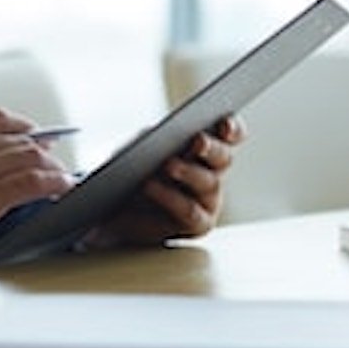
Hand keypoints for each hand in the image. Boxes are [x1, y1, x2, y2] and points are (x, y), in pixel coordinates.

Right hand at [0, 108, 74, 279]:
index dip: (23, 127)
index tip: (37, 135)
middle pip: (19, 139)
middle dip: (44, 151)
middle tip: (56, 163)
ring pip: (31, 157)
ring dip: (53, 167)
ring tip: (62, 178)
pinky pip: (33, 182)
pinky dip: (55, 182)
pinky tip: (62, 187)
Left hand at [87, 115, 243, 248]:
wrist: (116, 206)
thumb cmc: (133, 168)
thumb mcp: (141, 143)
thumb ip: (158, 136)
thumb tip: (168, 133)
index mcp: (208, 146)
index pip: (232, 134)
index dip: (232, 128)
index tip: (224, 123)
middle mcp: (214, 171)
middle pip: (224, 157)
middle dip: (212, 148)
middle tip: (198, 141)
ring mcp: (210, 199)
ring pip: (209, 183)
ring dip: (189, 172)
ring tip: (168, 164)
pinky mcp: (199, 223)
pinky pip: (190, 211)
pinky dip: (170, 197)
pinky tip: (150, 186)